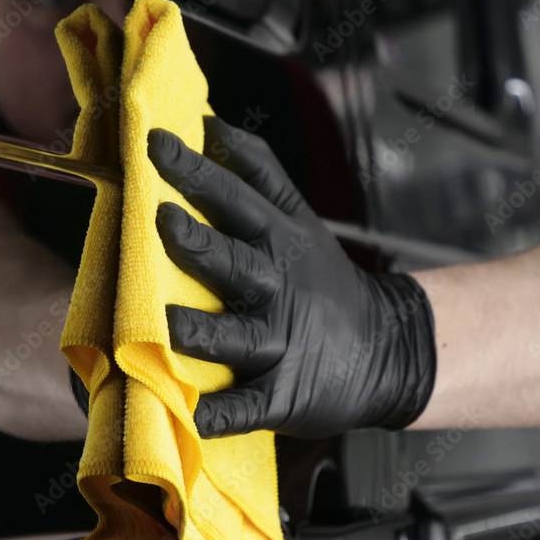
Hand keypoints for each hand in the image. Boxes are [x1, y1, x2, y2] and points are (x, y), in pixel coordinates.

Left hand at [149, 116, 436, 439]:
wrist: (383, 348)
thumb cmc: (318, 276)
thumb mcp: (297, 217)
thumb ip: (255, 171)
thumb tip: (207, 121)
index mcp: (278, 241)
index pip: (237, 198)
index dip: (198, 170)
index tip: (157, 142)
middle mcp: (276, 288)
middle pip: (234, 263)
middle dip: (199, 243)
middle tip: (163, 220)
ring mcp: (279, 343)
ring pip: (236, 337)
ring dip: (202, 331)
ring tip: (167, 325)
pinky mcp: (281, 394)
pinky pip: (247, 407)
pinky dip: (222, 414)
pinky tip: (193, 418)